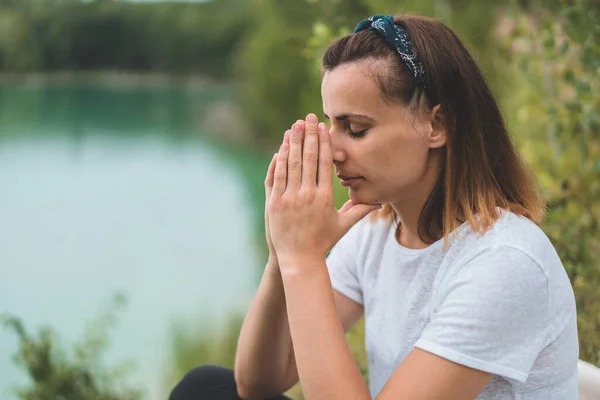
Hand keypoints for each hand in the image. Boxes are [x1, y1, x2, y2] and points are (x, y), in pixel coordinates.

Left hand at [268, 113, 379, 270]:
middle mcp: (307, 195)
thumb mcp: (343, 226)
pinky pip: (277, 177)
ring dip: (292, 142)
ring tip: (293, 126)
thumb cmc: (322, 242)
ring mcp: (288, 199)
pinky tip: (281, 148)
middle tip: (307, 117)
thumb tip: (379, 201)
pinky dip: (278, 161)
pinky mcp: (274, 203)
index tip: (322, 127)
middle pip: (307, 158)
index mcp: (325, 197)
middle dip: (308, 135)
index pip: (323, 163)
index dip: (323, 143)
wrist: (299, 260)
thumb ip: (360, 211)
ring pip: (291, 164)